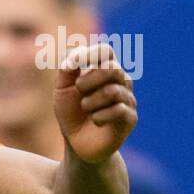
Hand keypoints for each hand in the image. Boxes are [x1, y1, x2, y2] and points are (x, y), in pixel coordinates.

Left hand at [53, 42, 136, 164]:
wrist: (76, 142)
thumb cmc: (71, 112)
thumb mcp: (62, 90)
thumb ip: (67, 70)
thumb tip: (76, 56)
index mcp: (104, 70)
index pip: (105, 51)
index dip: (90, 55)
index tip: (72, 66)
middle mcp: (120, 81)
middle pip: (113, 68)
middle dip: (88, 80)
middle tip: (78, 90)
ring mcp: (128, 99)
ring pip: (113, 91)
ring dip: (90, 102)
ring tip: (86, 109)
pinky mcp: (130, 118)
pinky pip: (118, 110)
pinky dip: (99, 116)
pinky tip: (96, 121)